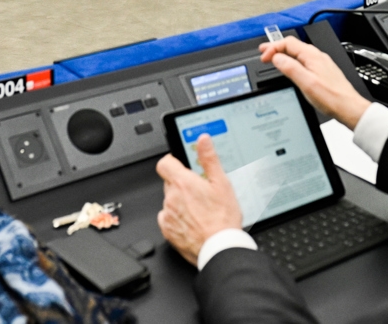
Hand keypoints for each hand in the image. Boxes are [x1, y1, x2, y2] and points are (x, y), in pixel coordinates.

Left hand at [156, 135, 242, 265]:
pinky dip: (177, 218)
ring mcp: (168, 215)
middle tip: (199, 191)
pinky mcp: (167, 231)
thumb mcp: (222, 183)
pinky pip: (167, 218)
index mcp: (183, 183)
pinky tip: (193, 221)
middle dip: (181, 184)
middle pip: (169, 182)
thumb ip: (209, 159)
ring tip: (199, 209)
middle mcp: (171, 198)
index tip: (182, 165)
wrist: (219, 248)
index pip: (164, 163)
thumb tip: (203, 140)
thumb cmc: (223, 219)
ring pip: (169, 201)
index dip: (173, 161)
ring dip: (180, 202)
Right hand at [259, 37, 371, 128]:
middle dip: (276, 48)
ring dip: (284, 55)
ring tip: (273, 59)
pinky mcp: (322, 72)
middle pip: (293, 46)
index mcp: (313, 56)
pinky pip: (304, 61)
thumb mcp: (306, 83)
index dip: (273, 48)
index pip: (288, 43)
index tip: (264, 57)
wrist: (349, 108)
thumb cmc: (332, 98)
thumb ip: (290, 68)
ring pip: (298, 54)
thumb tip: (277, 58)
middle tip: (263, 52)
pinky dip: (292, 62)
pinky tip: (290, 69)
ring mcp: (321, 64)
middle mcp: (318, 57)